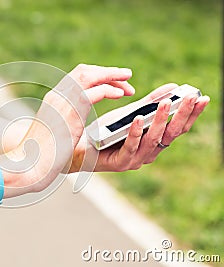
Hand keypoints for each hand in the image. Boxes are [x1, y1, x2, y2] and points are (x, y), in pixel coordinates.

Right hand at [3, 64, 134, 194]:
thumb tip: (70, 124)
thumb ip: (62, 121)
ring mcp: (63, 101)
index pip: (76, 76)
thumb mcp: (53, 131)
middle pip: (84, 71)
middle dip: (107, 72)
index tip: (111, 80)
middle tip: (126, 76)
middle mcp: (58, 95)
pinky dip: (109, 90)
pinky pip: (95, 93)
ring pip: (90, 76)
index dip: (96, 75)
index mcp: (54, 99)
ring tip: (128, 80)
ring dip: (112, 76)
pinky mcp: (71, 112)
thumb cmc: (41, 154)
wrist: (30, 163)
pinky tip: (121, 94)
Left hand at [70, 83, 209, 172]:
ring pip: (153, 140)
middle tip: (191, 97)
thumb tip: (173, 87)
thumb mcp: (131, 114)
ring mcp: (136, 160)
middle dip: (182, 115)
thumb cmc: (107, 132)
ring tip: (165, 103)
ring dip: (160, 120)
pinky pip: (130, 146)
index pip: (178, 128)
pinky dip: (135, 132)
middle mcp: (150, 153)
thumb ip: (150, 103)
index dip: (191, 114)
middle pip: (171, 134)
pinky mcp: (121, 163)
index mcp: (155, 142)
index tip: (202, 97)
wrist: (82, 149)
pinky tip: (138, 119)